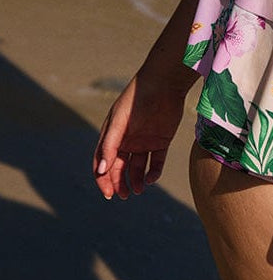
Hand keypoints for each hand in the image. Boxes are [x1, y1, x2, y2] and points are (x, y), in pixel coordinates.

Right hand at [93, 70, 186, 199]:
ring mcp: (144, 142)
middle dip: (119, 183)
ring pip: (138, 168)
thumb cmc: (136, 99)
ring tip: (138, 190)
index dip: (103, 179)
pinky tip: (151, 178)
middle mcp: (127, 141)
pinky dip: (154, 172)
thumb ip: (110, 145)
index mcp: (113, 136)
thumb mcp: (119, 121)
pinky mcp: (161, 141)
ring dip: (136, 181)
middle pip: (120, 168)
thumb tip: (101, 170)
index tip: (107, 193)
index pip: (103, 162)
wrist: (164, 84)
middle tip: (123, 195)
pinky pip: (156, 162)